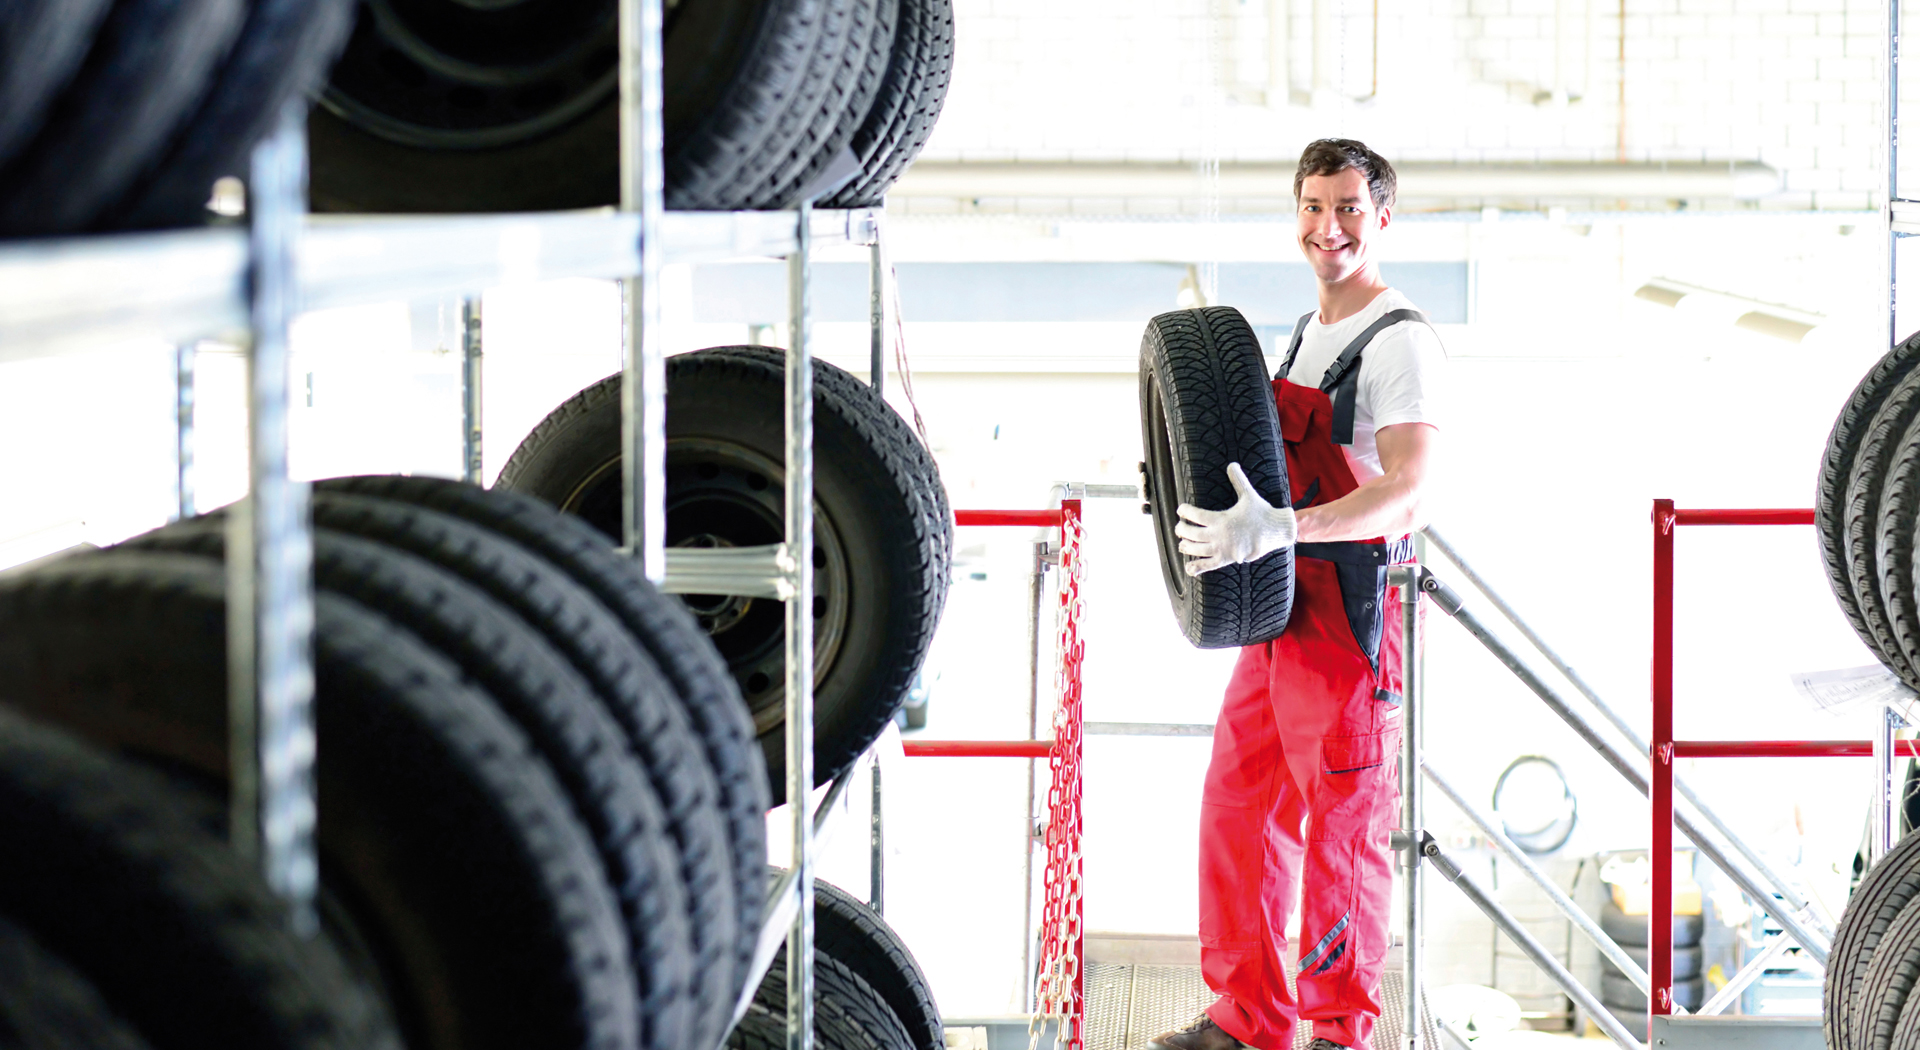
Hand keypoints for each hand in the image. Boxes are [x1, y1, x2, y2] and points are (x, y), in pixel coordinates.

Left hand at [1175, 462, 1296, 575]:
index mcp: (1222, 519)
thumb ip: (1238, 480)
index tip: (1180, 509)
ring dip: (1187, 547)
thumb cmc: (1261, 513)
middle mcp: (1219, 536)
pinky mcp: (1228, 559)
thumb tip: (1232, 464)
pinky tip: (1189, 568)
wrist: (1276, 531)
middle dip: (1182, 530)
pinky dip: (1198, 567)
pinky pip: (1209, 565)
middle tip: (1178, 527)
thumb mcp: (1249, 494)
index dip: (1185, 512)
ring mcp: (1223, 549)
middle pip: (1192, 534)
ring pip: (1198, 550)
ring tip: (1181, 544)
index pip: (1196, 515)